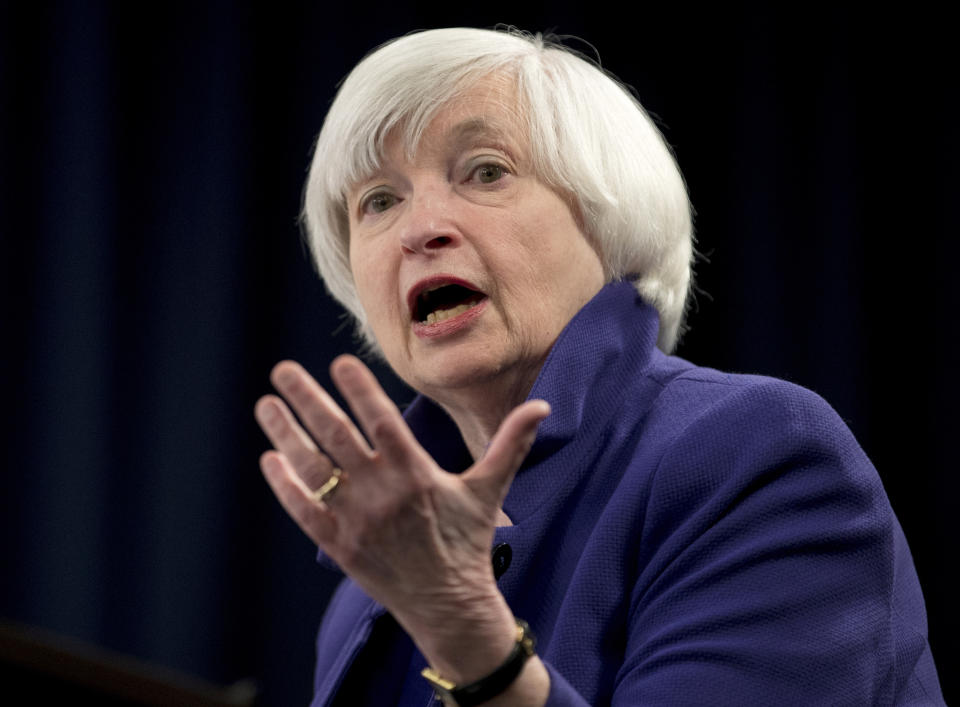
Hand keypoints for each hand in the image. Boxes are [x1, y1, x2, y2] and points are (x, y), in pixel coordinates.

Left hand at [254, 355, 549, 682]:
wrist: (449, 605)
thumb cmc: (468, 541)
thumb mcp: (489, 489)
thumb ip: (510, 443)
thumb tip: (542, 406)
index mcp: (416, 474)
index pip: (382, 420)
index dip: (360, 389)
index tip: (338, 360)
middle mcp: (382, 494)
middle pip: (336, 437)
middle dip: (306, 399)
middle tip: (282, 369)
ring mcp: (356, 521)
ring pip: (312, 470)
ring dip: (285, 435)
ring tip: (265, 404)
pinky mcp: (339, 546)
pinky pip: (304, 511)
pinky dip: (284, 486)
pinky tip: (269, 458)